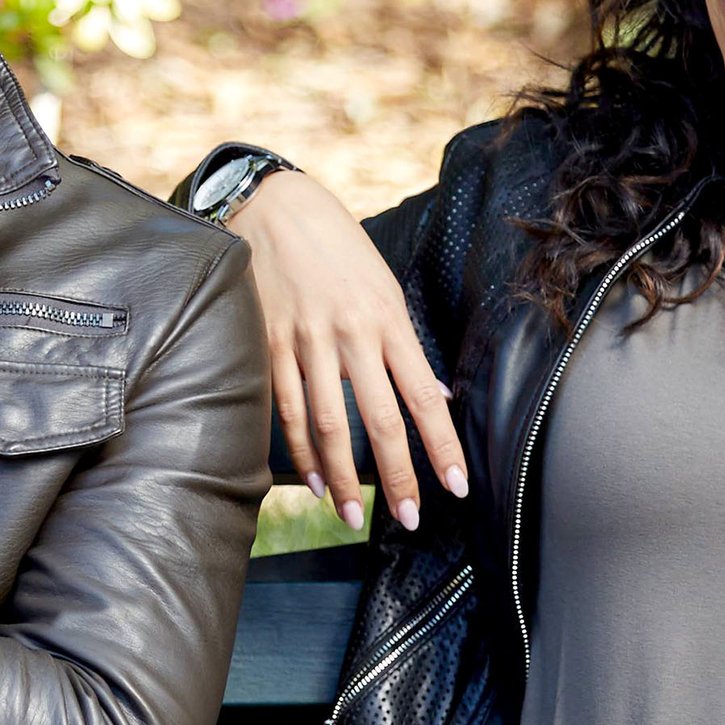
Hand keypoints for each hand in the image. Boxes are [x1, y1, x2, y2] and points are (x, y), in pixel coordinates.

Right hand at [228, 170, 466, 534]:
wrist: (271, 206)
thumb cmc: (335, 246)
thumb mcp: (383, 285)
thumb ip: (404, 344)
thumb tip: (431, 393)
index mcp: (386, 319)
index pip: (423, 397)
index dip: (441, 447)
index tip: (457, 487)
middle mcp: (349, 334)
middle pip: (377, 421)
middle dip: (396, 476)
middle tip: (409, 518)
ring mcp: (304, 342)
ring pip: (325, 425)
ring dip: (341, 478)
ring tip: (350, 514)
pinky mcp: (267, 345)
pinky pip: (285, 409)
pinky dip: (299, 451)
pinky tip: (312, 481)